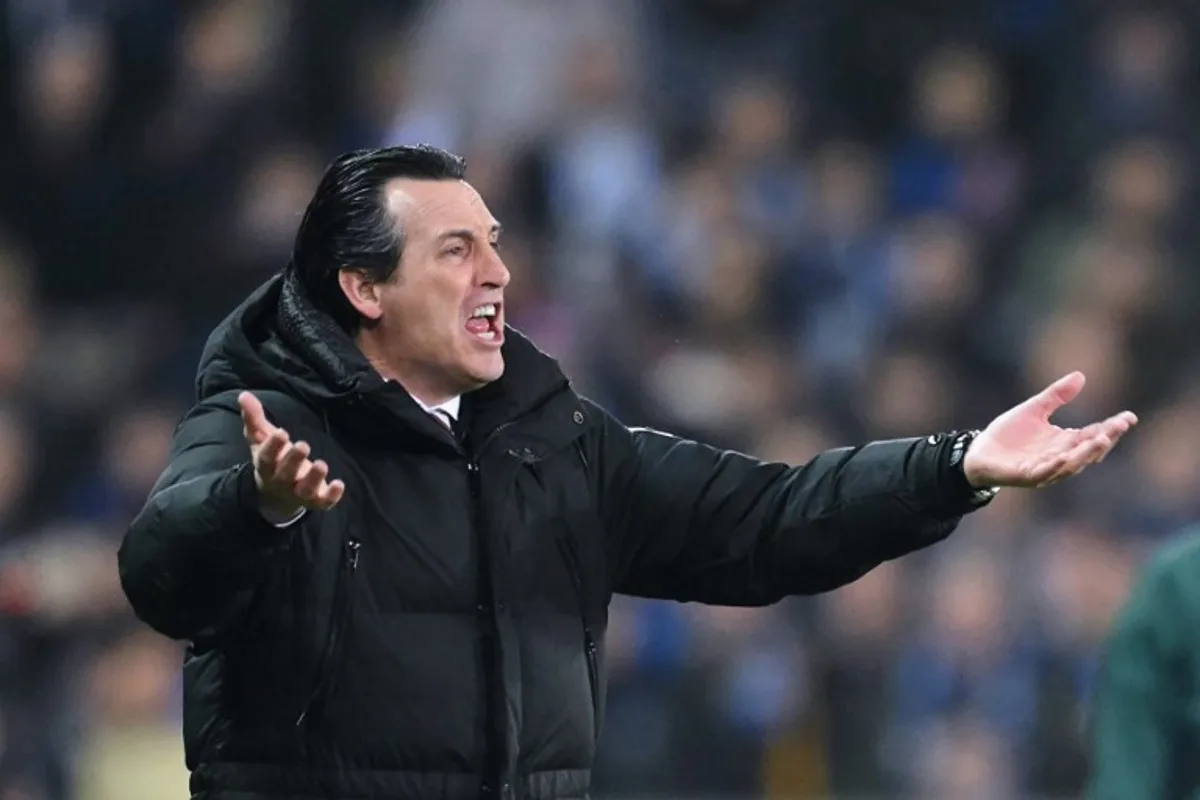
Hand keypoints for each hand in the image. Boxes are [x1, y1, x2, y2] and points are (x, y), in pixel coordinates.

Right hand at [239, 391, 345, 517]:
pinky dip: (331, 496)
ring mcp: (299, 492)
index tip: (281, 432)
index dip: (273, 447)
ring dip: (313, 479)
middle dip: (294, 460)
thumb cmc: (271, 459)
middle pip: (285, 474)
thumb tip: (244, 395)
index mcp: (266, 466)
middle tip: (303, 445)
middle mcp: (281, 482)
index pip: (266, 458)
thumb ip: (254, 418)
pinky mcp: (316, 499)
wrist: (277, 495)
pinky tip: (339, 484)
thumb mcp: (261, 438)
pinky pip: (323, 502)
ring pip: (305, 490)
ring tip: (322, 464)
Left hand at [962, 371, 1137, 488]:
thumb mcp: (1034, 409)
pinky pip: (1043, 473)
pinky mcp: (1025, 475)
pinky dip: (1054, 467)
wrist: (978, 452)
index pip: (1094, 434)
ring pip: (1070, 464)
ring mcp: (1044, 469)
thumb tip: (1081, 375)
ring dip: (1085, 453)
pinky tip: (1064, 458)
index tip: (1129, 417)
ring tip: (1100, 440)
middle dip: (1104, 440)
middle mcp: (1059, 457)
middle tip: (1118, 427)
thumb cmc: (1008, 434)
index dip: (1112, 427)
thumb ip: (1056, 395)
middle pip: (1087, 450)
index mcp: (1064, 442)